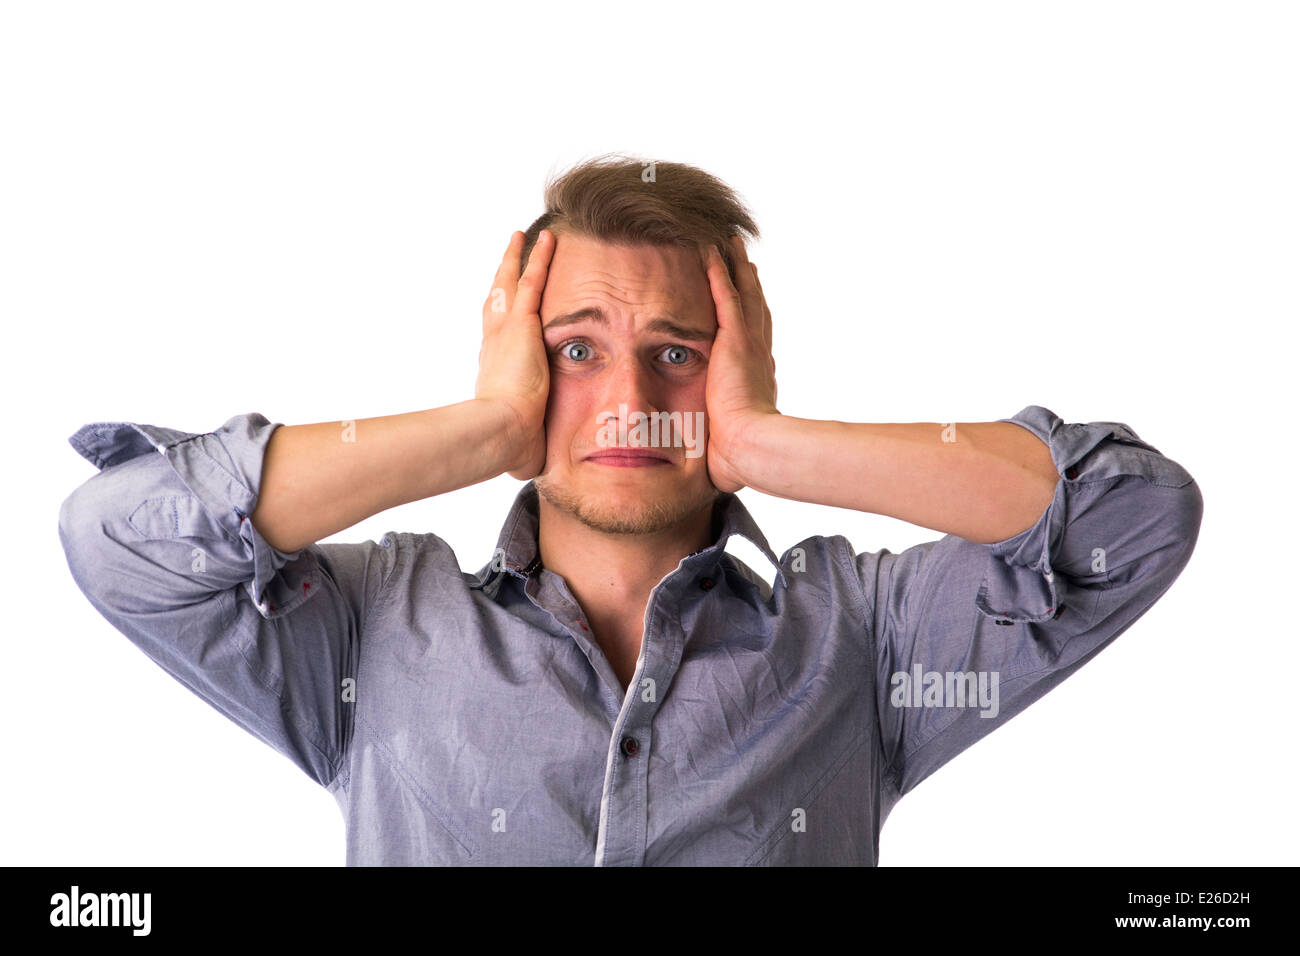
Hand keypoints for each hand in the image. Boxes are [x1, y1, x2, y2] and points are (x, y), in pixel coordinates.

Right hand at [475, 229, 553, 479]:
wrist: (501, 431)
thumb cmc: (507, 444)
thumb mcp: (518, 440)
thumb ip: (524, 444)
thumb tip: (528, 467)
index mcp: (494, 369)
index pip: (498, 337)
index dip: (501, 319)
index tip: (506, 310)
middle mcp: (494, 344)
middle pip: (498, 302)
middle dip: (503, 279)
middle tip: (508, 257)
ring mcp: (506, 331)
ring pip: (512, 284)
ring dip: (518, 259)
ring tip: (524, 237)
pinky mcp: (521, 324)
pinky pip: (533, 281)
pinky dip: (539, 258)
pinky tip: (548, 238)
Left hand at [702, 236, 779, 492]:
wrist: (753, 450)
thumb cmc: (741, 459)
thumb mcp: (727, 447)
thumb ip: (721, 448)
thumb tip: (710, 472)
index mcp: (754, 379)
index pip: (753, 341)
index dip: (751, 317)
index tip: (747, 300)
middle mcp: (757, 356)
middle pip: (752, 309)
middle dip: (747, 282)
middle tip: (742, 257)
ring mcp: (748, 346)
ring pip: (742, 295)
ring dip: (734, 267)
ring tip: (727, 242)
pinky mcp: (736, 341)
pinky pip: (725, 296)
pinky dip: (718, 272)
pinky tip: (710, 250)